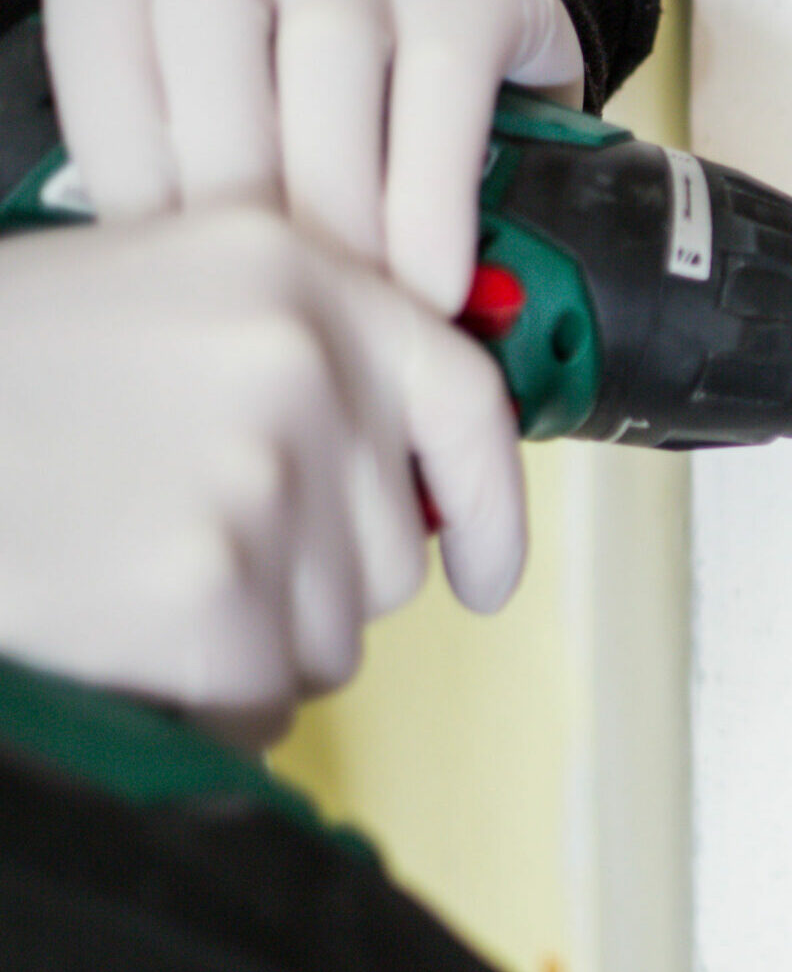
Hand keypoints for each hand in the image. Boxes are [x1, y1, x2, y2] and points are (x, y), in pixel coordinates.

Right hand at [0, 211, 525, 749]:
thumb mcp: (153, 299)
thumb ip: (294, 358)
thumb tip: (414, 491)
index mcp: (289, 272)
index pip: (463, 398)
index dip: (491, 505)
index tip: (494, 575)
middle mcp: (294, 362)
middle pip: (391, 546)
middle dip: (309, 584)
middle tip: (177, 551)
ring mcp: (255, 474)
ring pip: (333, 632)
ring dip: (251, 640)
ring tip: (127, 576)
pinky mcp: (205, 588)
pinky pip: (262, 695)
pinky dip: (203, 699)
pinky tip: (117, 636)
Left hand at [42, 0, 584, 313]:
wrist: (492, 23)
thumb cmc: (339, 85)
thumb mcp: (237, 93)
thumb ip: (188, 147)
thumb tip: (167, 267)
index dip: (117, 133)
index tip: (156, 253)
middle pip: (214, 16)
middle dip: (233, 180)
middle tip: (260, 299)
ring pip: (328, 44)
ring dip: (334, 195)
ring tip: (350, 298)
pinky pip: (445, 80)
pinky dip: (429, 195)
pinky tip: (427, 274)